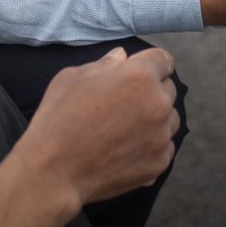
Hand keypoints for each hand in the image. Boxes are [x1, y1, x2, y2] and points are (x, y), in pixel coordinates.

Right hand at [16, 47, 178, 208]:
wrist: (55, 170)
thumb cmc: (59, 116)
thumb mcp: (74, 77)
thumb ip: (104, 64)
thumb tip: (122, 56)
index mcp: (140, 76)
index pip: (163, 60)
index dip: (151, 63)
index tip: (142, 69)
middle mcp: (157, 104)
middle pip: (169, 89)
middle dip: (153, 89)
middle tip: (127, 99)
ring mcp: (160, 137)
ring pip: (170, 119)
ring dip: (156, 117)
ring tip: (128, 125)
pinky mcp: (158, 164)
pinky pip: (165, 146)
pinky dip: (153, 144)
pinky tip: (129, 147)